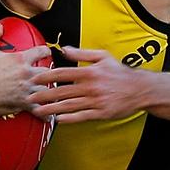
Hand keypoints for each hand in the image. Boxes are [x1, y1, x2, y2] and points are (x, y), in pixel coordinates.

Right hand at [0, 25, 51, 115]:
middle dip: (51, 75)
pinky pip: (41, 109)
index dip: (46, 51)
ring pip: (48, 90)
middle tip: (50, 77)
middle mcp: (27, 73)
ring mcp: (28, 89)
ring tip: (52, 96)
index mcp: (21, 59)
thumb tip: (0, 27)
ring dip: (50, 93)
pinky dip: (46, 114)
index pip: (42, 51)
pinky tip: (49, 116)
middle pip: (49, 72)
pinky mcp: (25, 103)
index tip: (47, 53)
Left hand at [29, 46, 145, 122]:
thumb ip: (82, 53)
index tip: (34, 79)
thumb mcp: (102, 57)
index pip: (63, 73)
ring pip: (69, 105)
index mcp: (90, 72)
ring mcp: (96, 101)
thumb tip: (63, 49)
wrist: (140, 89)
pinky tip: (59, 120)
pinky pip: (82, 116)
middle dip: (44, 95)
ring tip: (38, 111)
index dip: (47, 76)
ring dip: (52, 109)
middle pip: (62, 91)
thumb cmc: (120, 72)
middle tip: (29, 98)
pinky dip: (70, 119)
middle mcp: (91, 87)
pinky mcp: (101, 113)